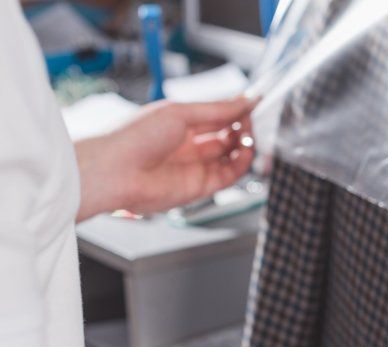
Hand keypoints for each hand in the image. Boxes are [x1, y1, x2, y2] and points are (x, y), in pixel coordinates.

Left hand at [75, 96, 255, 220]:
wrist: (117, 171)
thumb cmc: (135, 137)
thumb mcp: (180, 112)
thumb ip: (217, 109)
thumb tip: (245, 100)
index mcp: (179, 123)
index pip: (216, 116)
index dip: (235, 110)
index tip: (252, 104)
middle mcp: (188, 145)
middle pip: (226, 136)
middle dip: (242, 127)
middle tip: (252, 120)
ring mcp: (195, 166)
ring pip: (231, 156)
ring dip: (244, 145)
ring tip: (248, 135)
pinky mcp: (200, 187)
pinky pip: (229, 175)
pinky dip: (242, 164)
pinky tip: (245, 151)